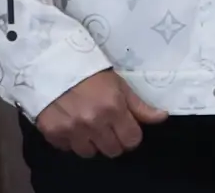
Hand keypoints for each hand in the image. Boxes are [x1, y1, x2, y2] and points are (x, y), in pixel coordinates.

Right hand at [36, 69, 167, 158]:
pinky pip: (67, 148)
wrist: (52, 61)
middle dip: (113, 140)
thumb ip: (139, 105)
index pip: (132, 140)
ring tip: (87, 123)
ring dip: (91, 142)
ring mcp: (71, 130)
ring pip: (89, 153)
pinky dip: (70, 139)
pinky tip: (70, 122)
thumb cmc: (90, 69)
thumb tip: (162, 117)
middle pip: (112, 151)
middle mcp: (93, 123)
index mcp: (112, 108)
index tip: (125, 126)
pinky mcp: (52, 133)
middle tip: (107, 124)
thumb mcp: (118, 82)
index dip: (130, 134)